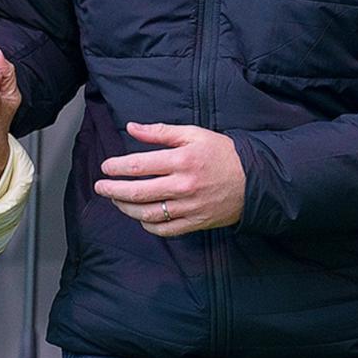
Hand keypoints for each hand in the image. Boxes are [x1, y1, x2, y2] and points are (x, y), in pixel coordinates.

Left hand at [94, 122, 244, 236]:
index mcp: (181, 160)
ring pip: (149, 213)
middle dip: (113, 190)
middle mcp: (183, 185)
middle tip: (100, 187)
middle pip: (138, 192)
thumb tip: (131, 127)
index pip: (138, 165)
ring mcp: (190, 206)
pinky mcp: (197, 222)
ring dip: (126, 208)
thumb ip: (160, 132)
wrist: (257, 180)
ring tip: (116, 201)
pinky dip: (149, 225)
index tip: (105, 167)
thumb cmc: (222, 154)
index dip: (116, 167)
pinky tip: (140, 217)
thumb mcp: (193, 134)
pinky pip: (167, 229)